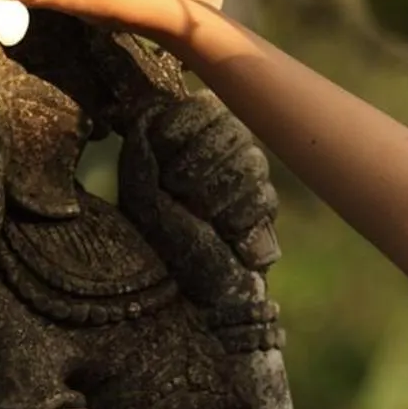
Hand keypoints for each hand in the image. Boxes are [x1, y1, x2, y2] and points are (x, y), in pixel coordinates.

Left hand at [121, 94, 280, 279]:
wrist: (202, 301)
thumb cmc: (164, 252)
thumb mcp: (142, 203)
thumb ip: (141, 157)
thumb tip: (146, 115)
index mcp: (177, 143)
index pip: (198, 107)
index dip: (184, 138)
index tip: (167, 176)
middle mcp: (211, 151)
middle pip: (231, 130)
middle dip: (206, 174)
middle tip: (186, 202)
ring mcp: (240, 175)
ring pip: (252, 162)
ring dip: (224, 202)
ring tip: (207, 225)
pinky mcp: (263, 201)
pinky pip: (266, 194)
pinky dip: (242, 222)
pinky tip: (229, 237)